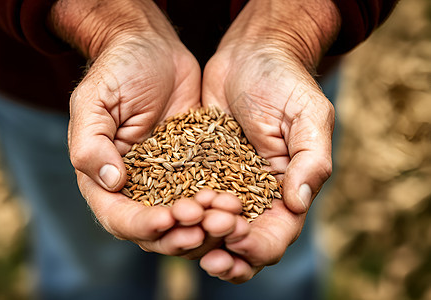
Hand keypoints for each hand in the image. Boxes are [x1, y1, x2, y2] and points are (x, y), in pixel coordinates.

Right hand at [50, 0, 247, 257]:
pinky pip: (207, 195)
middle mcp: (136, 187)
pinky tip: (237, 202)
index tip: (167, 219)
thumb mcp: (94, 102)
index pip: (118, 217)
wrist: (153, 50)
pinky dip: (220, 205)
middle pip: (155, 231)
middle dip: (180, 235)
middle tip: (205, 225)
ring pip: (186, 221)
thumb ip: (92, 144)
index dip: (141, 225)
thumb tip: (111, 182)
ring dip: (206, 227)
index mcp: (104, 178)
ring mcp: (167, 181)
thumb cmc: (117, 71)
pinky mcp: (194, 169)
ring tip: (227, 218)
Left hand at [200, 0, 340, 282]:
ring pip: (213, 229)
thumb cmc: (284, 81)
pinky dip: (181, 213)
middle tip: (204, 238)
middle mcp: (258, 195)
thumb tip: (297, 204)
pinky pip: (191, 201)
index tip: (235, 234)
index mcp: (289, 188)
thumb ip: (310, 161)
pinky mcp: (202, 170)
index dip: (257, 245)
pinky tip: (167, 212)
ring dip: (198, 236)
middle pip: (243, 243)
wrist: (249, 55)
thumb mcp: (308, 115)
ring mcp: (228, 185)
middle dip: (224, 249)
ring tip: (182, 225)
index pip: (278, 234)